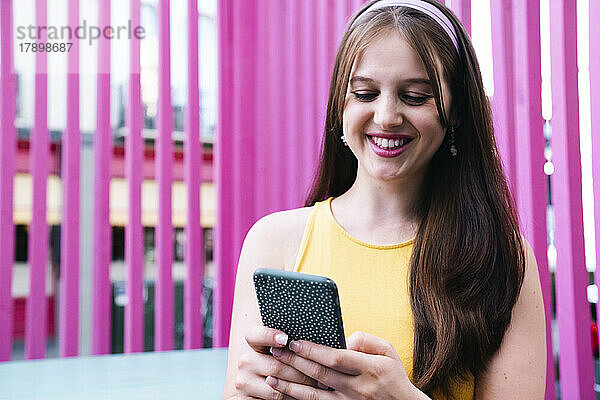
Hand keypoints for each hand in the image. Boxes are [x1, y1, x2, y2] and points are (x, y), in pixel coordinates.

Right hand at [234, 325, 318, 398]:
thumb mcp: (281, 355)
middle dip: (303, 371)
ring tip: (321, 386)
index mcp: (253, 345)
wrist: (258, 394)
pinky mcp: (245, 399)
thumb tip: (311, 340)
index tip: (286, 339)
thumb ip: (290, 346)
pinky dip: (292, 398)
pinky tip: (304, 396)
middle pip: (276, 365)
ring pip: (278, 385)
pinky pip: (274, 399)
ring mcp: (244, 382)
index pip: (256, 335)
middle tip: (323, 375)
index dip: (269, 336)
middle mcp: (246, 361)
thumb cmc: (278, 369)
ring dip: (302, 387)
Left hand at [265, 331, 430, 398]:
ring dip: (290, 385)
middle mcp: (358, 388)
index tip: (295, 342)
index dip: (314, 350)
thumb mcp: (388, 352)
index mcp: (370, 369)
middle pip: (320, 374)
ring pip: (314, 395)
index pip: (337, 358)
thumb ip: (366, 341)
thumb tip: (343, 339)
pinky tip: (285, 394)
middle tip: (276, 352)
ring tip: (271, 375)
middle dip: (295, 363)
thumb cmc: (393, 376)